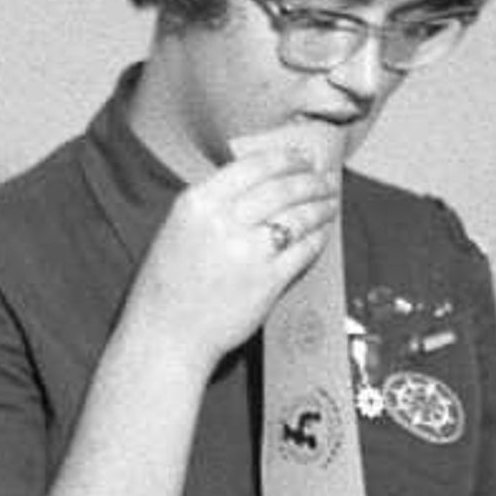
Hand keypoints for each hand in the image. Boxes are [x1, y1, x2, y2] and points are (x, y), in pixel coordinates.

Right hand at [127, 134, 338, 365]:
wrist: (165, 336)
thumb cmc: (167, 287)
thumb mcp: (179, 228)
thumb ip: (213, 204)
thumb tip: (257, 186)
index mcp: (198, 203)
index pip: (254, 166)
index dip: (287, 159)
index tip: (303, 158)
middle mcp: (223, 221)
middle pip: (282, 188)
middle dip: (311, 181)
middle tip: (326, 180)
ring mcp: (247, 251)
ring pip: (297, 216)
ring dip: (320, 207)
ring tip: (330, 204)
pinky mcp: (266, 281)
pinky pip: (302, 250)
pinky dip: (317, 238)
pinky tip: (322, 233)